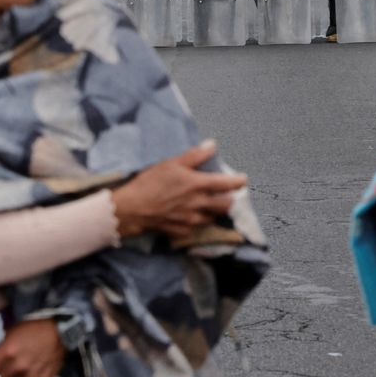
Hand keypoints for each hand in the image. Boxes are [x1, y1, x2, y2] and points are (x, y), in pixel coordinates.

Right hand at [110, 140, 248, 239]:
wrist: (132, 209)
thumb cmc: (150, 182)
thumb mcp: (172, 164)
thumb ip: (194, 156)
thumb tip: (212, 145)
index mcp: (198, 185)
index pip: (227, 184)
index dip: (239, 182)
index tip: (243, 180)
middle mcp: (199, 204)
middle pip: (226, 205)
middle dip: (229, 200)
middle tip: (226, 195)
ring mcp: (192, 220)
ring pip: (213, 218)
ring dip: (214, 212)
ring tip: (210, 206)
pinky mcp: (183, 232)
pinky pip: (196, 228)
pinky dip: (197, 223)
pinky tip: (192, 218)